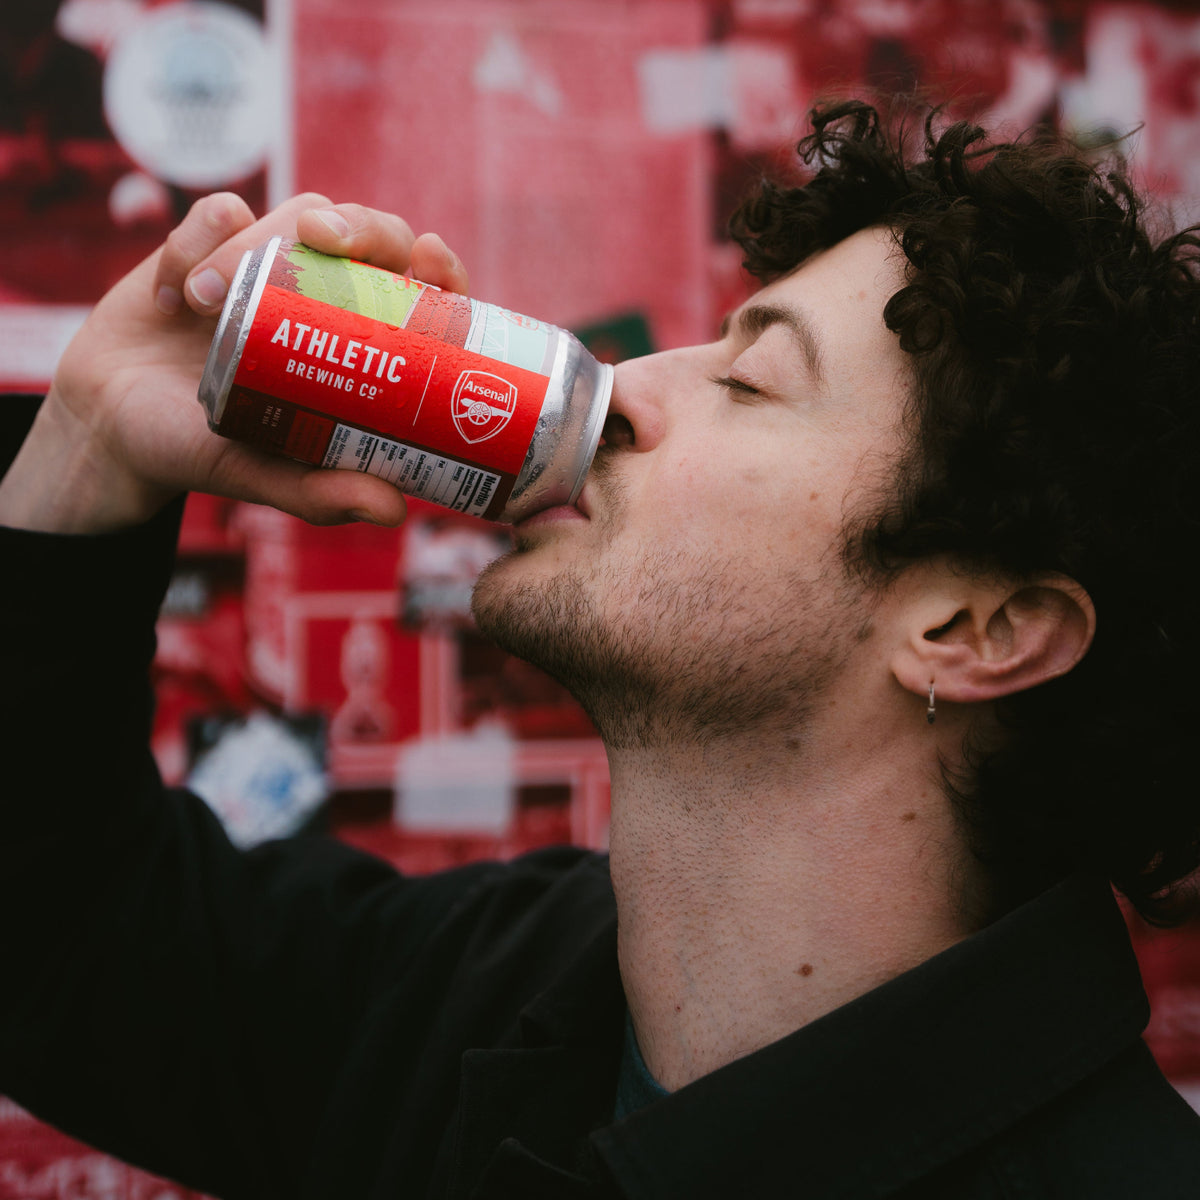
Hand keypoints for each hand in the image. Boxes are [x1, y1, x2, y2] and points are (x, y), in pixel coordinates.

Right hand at [0, 193, 468, 533]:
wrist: (113, 426)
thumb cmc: (205, 452)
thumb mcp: (264, 477)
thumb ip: (321, 494)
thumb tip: (394, 511)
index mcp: (356, 348)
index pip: (420, 294)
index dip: (439, 267)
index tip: (427, 258)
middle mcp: (325, 300)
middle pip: (372, 234)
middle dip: (361, 225)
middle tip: (327, 241)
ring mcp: (272, 267)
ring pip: (299, 214)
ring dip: (255, 242)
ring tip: (203, 303)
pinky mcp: (212, 244)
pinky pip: (220, 211)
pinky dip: (196, 243)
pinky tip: (172, 300)